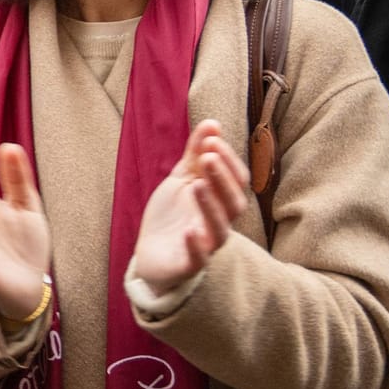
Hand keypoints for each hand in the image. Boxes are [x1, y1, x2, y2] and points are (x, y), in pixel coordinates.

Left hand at [131, 120, 247, 295]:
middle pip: (233, 203)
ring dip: (210, 206)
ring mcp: (205, 246)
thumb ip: (196, 154)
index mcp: (220, 201)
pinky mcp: (188, 265)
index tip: (212, 139)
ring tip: (197, 184)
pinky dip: (196, 246)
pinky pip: (198, 259)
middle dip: (221, 179)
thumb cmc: (173, 214)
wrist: (152, 253)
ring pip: (219, 230)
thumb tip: (212, 123)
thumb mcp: (182, 180)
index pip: (236, 181)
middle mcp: (218, 223)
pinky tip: (190, 232)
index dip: (227, 160)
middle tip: (207, 157)